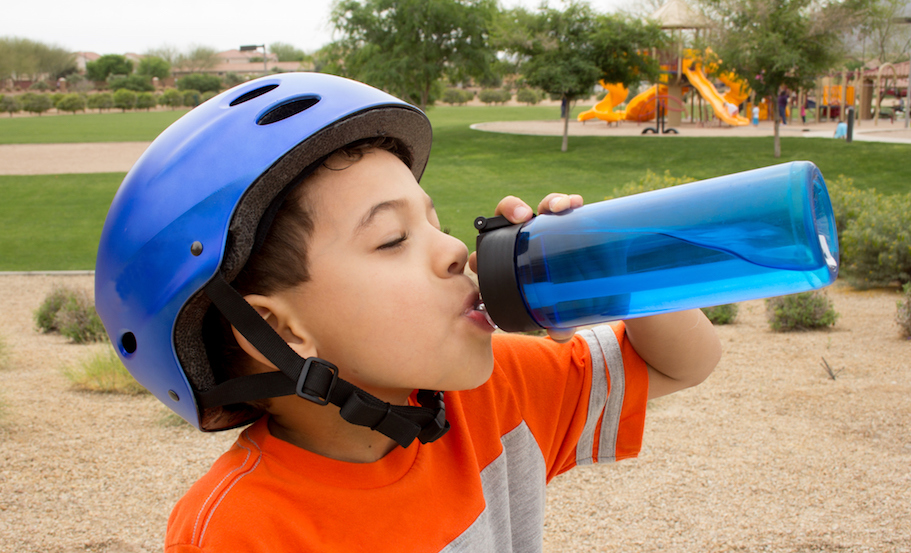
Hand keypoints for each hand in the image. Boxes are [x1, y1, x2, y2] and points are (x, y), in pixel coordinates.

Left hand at [469, 193, 582, 342]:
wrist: (594, 286)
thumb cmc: (564, 301)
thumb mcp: (559, 314)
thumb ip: (558, 323)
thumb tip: (560, 333)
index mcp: (510, 264)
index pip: (485, 256)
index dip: (480, 254)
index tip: (484, 259)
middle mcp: (525, 241)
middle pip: (508, 219)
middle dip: (509, 210)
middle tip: (522, 217)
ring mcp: (545, 229)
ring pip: (538, 208)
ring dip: (545, 202)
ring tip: (559, 208)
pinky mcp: (566, 222)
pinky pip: (562, 206)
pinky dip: (566, 201)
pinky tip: (575, 203)